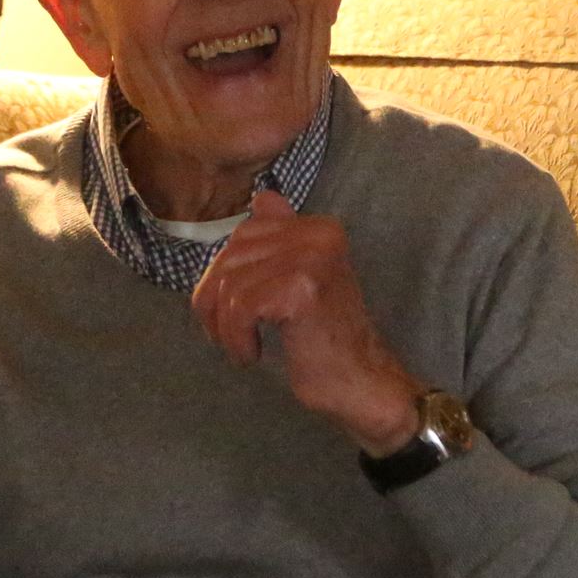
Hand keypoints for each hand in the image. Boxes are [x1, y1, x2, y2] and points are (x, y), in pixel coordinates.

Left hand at [191, 190, 422, 452]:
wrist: (361, 382)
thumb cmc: (324, 340)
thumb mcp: (300, 278)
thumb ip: (281, 237)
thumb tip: (262, 196)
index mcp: (319, 227)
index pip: (244, 234)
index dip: (226, 275)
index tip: (238, 312)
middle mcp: (319, 233)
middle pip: (230, 256)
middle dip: (216, 302)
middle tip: (231, 337)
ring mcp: (312, 258)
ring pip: (229, 283)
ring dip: (225, 326)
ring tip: (245, 348)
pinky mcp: (301, 288)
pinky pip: (239, 306)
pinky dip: (235, 338)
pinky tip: (253, 354)